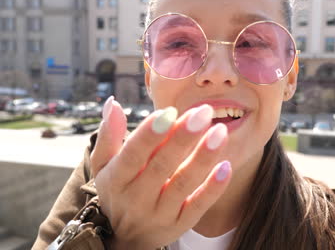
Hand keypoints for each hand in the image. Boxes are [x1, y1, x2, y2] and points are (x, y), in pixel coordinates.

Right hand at [90, 97, 231, 248]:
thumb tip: (112, 102)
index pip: (133, 155)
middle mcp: (137, 198)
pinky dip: (213, 187)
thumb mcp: (104, 166)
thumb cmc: (117, 190)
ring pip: (184, 184)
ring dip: (203, 157)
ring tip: (220, 131)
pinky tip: (226, 166)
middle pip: (162, 166)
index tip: (170, 111)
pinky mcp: (180, 224)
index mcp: (117, 179)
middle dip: (183, 138)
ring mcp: (160, 213)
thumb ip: (109, 135)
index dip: (150, 133)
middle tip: (203, 112)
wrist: (125, 238)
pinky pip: (199, 206)